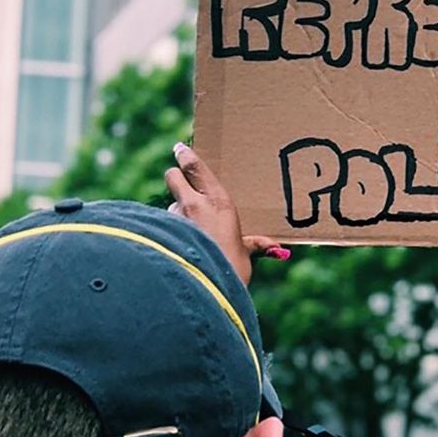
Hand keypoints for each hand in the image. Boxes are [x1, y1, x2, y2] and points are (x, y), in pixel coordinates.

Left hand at [166, 143, 285, 285]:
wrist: (210, 288)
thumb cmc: (233, 269)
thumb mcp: (245, 254)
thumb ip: (254, 245)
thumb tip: (274, 248)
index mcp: (219, 201)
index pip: (195, 166)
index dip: (185, 155)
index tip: (179, 148)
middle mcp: (194, 203)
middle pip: (172, 175)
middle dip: (175, 178)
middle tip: (180, 185)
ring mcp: (175, 218)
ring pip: (170, 206)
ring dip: (175, 215)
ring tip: (186, 232)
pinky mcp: (163, 233)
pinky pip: (163, 227)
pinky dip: (168, 233)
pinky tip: (175, 245)